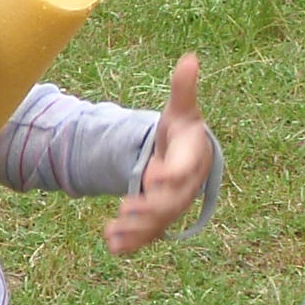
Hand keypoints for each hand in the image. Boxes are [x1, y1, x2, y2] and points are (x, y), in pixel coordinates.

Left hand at [104, 52, 213, 255]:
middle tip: (126, 209)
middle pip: (171, 202)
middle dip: (150, 208)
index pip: (184, 170)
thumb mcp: (181, 109)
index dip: (171, 176)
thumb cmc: (182, 130)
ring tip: (113, 233)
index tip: (153, 179)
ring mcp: (174, 204)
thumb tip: (190, 57)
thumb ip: (183, 88)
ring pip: (159, 222)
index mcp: (192, 159)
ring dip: (137, 230)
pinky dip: (132, 242)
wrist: (187, 156)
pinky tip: (112, 247)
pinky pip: (149, 233)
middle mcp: (186, 186)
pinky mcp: (160, 217)